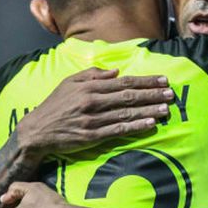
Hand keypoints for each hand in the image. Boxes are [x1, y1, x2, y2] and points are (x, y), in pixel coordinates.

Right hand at [16, 67, 173, 157]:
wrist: (35, 132)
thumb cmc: (54, 106)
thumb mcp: (69, 83)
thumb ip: (92, 75)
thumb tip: (116, 71)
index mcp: (89, 87)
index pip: (124, 82)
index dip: (145, 81)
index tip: (163, 80)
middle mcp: (93, 102)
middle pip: (129, 96)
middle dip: (152, 94)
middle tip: (171, 93)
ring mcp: (93, 120)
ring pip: (127, 113)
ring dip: (149, 110)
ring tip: (166, 108)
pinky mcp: (92, 136)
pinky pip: (118, 130)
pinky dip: (135, 126)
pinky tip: (150, 124)